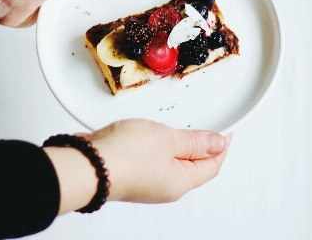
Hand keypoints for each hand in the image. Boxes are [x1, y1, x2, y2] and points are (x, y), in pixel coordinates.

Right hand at [43, 119, 231, 214]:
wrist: (85, 164)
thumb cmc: (124, 155)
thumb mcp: (167, 140)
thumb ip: (193, 141)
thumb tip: (217, 143)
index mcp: (180, 182)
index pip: (212, 165)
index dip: (221, 145)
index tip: (226, 129)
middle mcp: (165, 186)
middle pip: (192, 165)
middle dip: (200, 145)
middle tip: (204, 124)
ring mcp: (146, 182)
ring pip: (170, 161)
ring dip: (176, 144)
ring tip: (176, 125)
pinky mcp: (129, 173)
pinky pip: (151, 159)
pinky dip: (156, 145)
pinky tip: (149, 133)